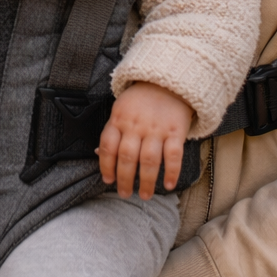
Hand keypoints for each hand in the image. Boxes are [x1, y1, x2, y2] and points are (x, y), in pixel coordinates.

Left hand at [97, 82, 191, 199]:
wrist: (168, 81)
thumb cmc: (141, 100)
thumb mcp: (121, 109)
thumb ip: (113, 131)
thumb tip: (100, 156)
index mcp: (119, 119)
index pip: (108, 145)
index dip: (106, 165)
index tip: (108, 180)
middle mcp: (136, 125)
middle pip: (127, 157)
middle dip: (125, 179)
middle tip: (125, 194)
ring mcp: (157, 128)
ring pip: (149, 159)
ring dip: (146, 181)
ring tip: (145, 195)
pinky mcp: (176, 130)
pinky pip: (173, 155)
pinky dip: (171, 172)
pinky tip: (169, 184)